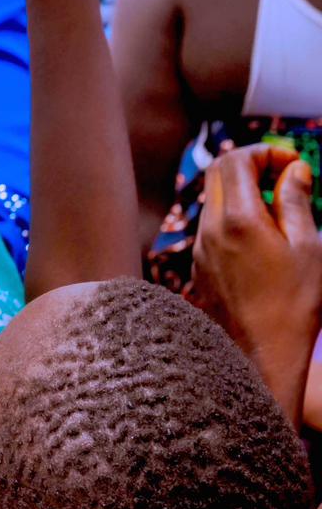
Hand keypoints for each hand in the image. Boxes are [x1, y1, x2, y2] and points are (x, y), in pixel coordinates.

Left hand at [193, 146, 321, 415]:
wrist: (260, 356)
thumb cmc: (294, 305)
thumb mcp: (308, 247)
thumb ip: (296, 201)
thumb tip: (294, 169)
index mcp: (237, 219)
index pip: (237, 160)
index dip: (266, 152)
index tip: (294, 163)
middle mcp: (210, 229)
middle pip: (219, 174)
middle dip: (253, 166)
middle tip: (287, 180)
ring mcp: (200, 248)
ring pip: (215, 200)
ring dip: (245, 193)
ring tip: (282, 213)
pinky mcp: (200, 265)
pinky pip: (212, 226)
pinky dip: (235, 217)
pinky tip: (264, 239)